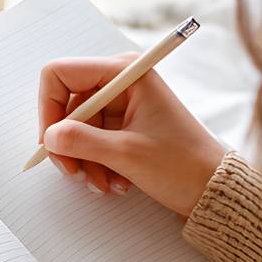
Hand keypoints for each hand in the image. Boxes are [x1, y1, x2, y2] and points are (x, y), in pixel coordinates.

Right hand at [37, 54, 225, 217]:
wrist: (212, 188)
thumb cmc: (183, 164)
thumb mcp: (126, 154)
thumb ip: (82, 141)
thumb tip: (49, 137)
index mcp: (125, 73)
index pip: (62, 73)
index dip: (49, 107)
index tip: (50, 141)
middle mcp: (121, 82)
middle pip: (68, 105)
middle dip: (69, 143)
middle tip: (76, 173)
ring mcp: (123, 105)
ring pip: (78, 129)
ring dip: (84, 160)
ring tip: (104, 184)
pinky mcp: (125, 125)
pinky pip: (92, 141)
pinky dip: (96, 164)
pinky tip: (114, 182)